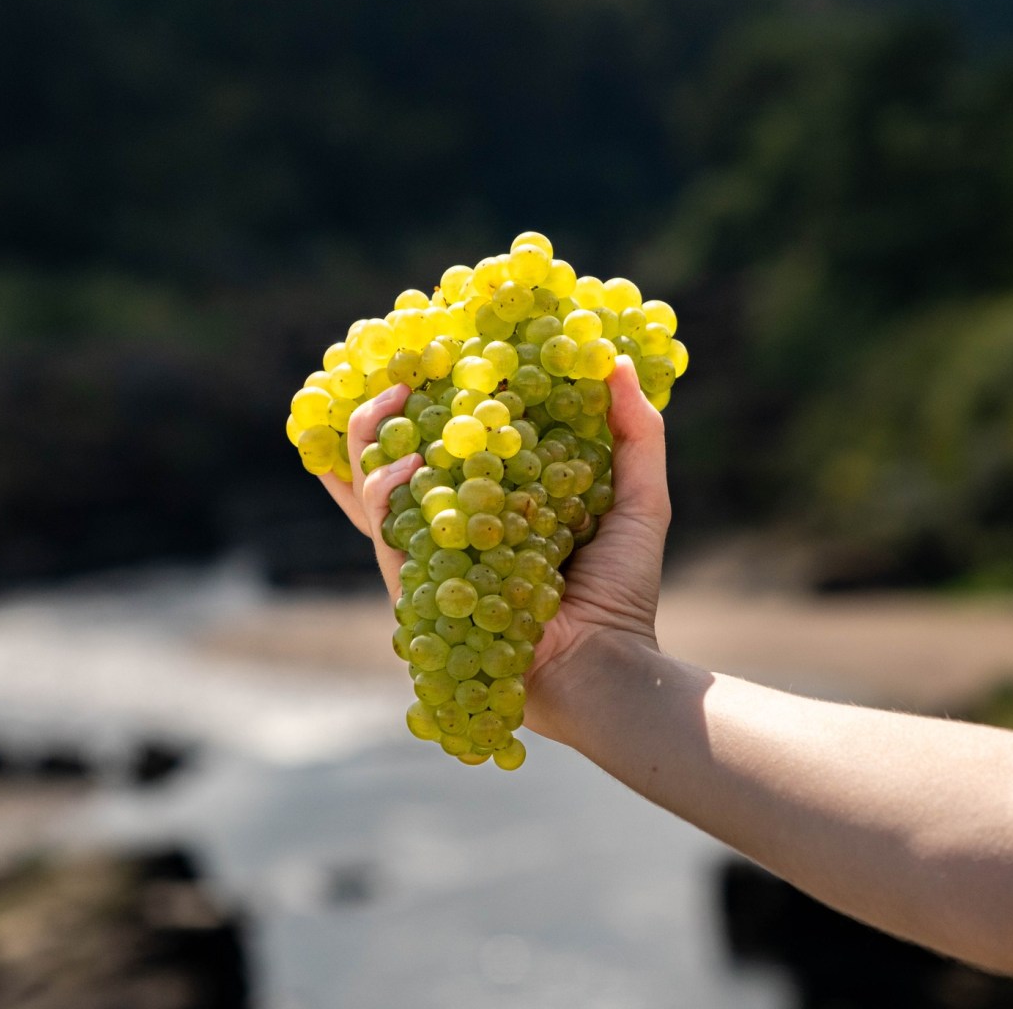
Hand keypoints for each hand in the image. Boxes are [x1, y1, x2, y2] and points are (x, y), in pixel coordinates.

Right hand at [317, 357, 671, 741]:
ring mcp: (433, 554)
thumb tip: (613, 361)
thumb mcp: (639, 499)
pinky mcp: (416, 587)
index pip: (458, 439)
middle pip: (399, 456)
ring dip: (373, 436)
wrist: (606, 662)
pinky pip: (384, 531)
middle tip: (403, 370)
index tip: (443, 350)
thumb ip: (637, 433)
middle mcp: (458, 523)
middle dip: (386, 409)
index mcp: (500, 499)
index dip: (440, 396)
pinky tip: (409, 460)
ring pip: (375, 488)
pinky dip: (384, 491)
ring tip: (395, 397)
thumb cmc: (623, 588)